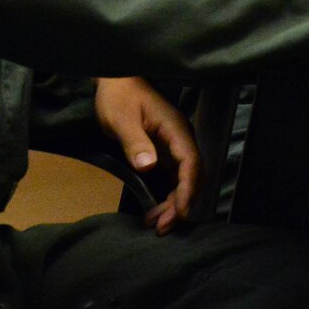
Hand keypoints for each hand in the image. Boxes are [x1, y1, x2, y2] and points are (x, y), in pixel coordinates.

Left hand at [94, 76, 197, 235]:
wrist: (115, 81)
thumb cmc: (119, 97)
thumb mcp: (121, 119)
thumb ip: (135, 142)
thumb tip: (148, 166)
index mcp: (175, 129)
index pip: (190, 162)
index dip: (187, 189)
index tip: (179, 211)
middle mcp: (180, 139)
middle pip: (192, 175)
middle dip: (181, 203)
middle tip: (162, 227)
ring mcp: (174, 146)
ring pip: (184, 180)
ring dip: (174, 203)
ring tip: (157, 224)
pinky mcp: (165, 152)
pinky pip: (174, 177)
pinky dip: (167, 196)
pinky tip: (155, 210)